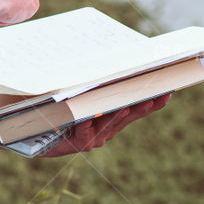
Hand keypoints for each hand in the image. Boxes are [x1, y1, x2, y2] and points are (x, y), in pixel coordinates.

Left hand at [36, 93, 169, 157]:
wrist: (34, 130)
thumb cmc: (59, 108)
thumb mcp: (80, 93)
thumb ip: (95, 84)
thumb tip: (109, 59)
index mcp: (111, 116)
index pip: (136, 108)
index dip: (152, 101)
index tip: (169, 90)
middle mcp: (106, 129)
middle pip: (127, 116)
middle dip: (142, 106)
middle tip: (156, 96)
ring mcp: (93, 138)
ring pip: (108, 126)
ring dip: (117, 115)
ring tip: (127, 106)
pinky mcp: (76, 144)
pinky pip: (83, 134)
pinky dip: (86, 126)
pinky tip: (88, 118)